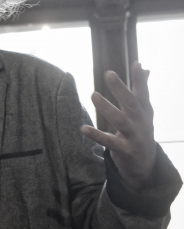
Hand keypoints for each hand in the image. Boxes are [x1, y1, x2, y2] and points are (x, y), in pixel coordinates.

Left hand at [80, 62, 156, 189]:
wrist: (145, 164)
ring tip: (93, 95)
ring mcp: (134, 137)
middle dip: (121, 89)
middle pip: (131, 104)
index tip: (136, 64)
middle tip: (109, 73)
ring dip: (107, 108)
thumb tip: (145, 68)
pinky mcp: (124, 150)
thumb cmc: (140, 131)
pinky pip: (109, 142)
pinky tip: (83, 128)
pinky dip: (96, 135)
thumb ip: (141, 90)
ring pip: (121, 121)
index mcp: (144, 111)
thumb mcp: (143, 112)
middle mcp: (141, 122)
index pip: (143, 93)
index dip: (140, 79)